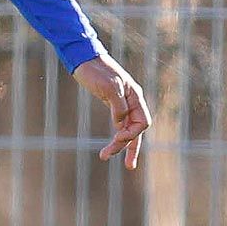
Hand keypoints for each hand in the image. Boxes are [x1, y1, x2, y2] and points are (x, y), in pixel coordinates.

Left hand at [72, 53, 149, 169]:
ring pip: (127, 129)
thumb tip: (121, 125)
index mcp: (135, 97)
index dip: (132, 134)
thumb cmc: (96, 70)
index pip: (143, 123)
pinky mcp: (111, 104)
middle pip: (136, 130)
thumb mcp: (109, 86)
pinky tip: (113, 144)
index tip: (117, 137)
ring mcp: (122, 103)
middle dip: (131, 148)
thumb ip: (118, 106)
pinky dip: (117, 135)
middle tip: (128, 166)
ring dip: (121, 145)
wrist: (83, 58)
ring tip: (106, 157)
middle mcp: (132, 102)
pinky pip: (119, 124)